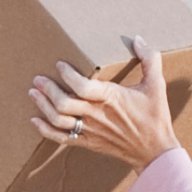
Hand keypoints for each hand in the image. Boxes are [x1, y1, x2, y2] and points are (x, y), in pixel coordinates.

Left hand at [30, 38, 176, 169]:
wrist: (155, 152)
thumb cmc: (155, 118)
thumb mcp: (156, 86)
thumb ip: (149, 60)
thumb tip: (138, 40)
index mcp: (111, 98)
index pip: (82, 87)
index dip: (67, 75)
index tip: (59, 65)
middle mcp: (97, 115)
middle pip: (63, 103)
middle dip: (48, 90)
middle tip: (39, 79)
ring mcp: (91, 130)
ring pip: (58, 119)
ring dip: (43, 106)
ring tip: (34, 93)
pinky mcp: (89, 142)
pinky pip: (62, 138)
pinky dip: (45, 130)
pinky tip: (35, 120)